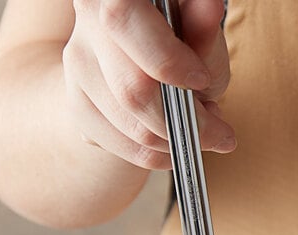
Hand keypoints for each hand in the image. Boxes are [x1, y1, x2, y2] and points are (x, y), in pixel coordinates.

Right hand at [63, 0, 235, 169]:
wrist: (149, 65)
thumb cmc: (183, 47)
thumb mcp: (201, 36)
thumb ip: (203, 31)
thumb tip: (210, 7)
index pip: (124, 20)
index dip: (167, 60)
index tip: (201, 81)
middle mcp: (87, 25)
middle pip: (131, 89)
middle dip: (186, 121)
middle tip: (219, 132)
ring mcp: (77, 66)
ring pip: (131, 128)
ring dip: (178, 142)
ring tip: (198, 130)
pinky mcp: (77, 105)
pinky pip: (122, 148)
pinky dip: (160, 156)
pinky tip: (176, 143)